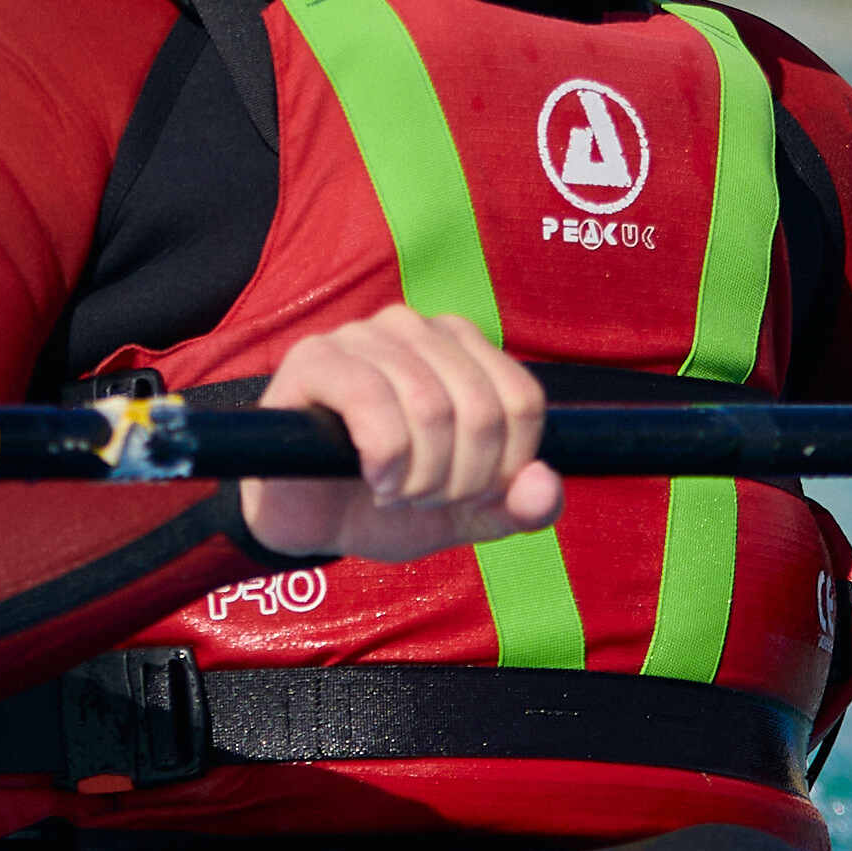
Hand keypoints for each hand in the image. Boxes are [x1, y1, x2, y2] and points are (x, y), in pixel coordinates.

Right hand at [237, 309, 564, 562]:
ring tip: (394, 494)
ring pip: (429, 405)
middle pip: (479, 407)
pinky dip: (384, 458)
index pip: (521, 400)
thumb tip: (545, 485)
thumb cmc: (384, 504)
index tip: (468, 498)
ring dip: (419, 476)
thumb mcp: (465, 516)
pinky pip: (371, 400)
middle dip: (460, 480)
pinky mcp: (314, 359)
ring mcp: (363, 337)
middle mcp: (416, 329)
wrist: (306, 521)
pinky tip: (373, 479)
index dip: (505, 467)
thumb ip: (516, 507)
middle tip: (424, 502)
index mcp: (462, 349)